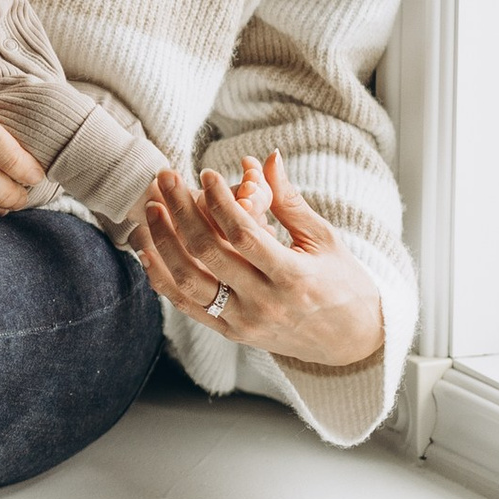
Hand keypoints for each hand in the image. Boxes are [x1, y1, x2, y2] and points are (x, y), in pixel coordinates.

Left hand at [137, 150, 384, 371]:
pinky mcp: (230, 333)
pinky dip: (161, 277)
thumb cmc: (343, 283)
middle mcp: (264, 303)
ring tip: (151, 207)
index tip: (206, 173)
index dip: (220, 200)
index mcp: (293, 276)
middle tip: (166, 178)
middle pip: (209, 252)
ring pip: (187, 281)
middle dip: (181, 210)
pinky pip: (185, 306)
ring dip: (162, 241)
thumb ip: (289, 201)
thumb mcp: (324, 239)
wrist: (352, 342)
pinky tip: (146, 248)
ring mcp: (243, 321)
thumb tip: (267, 156)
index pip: (245, 234)